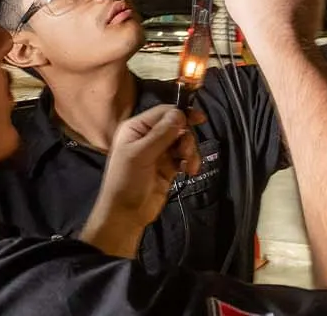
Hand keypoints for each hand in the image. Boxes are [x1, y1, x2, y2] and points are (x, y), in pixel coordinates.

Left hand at [79, 105, 205, 257]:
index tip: (199, 119)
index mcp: (136, 128)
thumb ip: (161, 134)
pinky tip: (188, 171)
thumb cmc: (127, 181)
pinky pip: (184, 157)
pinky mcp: (168, 167)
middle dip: (186, 137)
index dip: (181, 113)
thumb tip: (180, 113)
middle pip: (176, 126)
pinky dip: (189, 162)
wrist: (126, 213)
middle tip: (186, 152)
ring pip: (182, 142)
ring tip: (189, 166)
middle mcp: (147, 137)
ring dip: (190, 151)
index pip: (163, 113)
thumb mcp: (141, 154)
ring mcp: (158, 152)